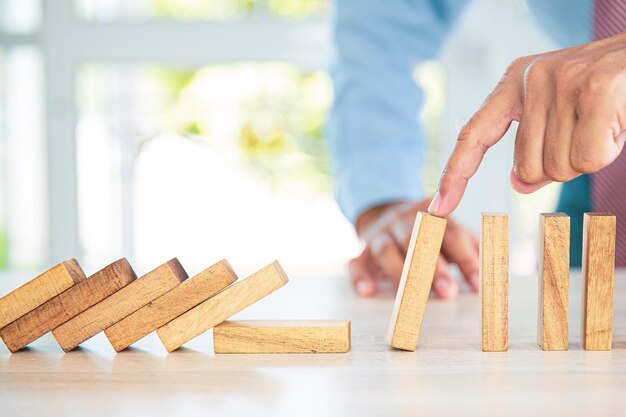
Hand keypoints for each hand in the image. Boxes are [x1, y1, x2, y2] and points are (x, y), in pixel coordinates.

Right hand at [350, 199, 478, 297]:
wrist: (385, 213)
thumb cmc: (429, 233)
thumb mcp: (451, 233)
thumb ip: (469, 250)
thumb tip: (489, 275)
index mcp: (431, 215)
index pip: (451, 234)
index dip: (465, 259)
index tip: (478, 285)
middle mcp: (402, 222)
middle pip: (416, 240)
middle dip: (432, 267)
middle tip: (448, 292)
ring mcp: (379, 236)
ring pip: (385, 251)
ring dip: (401, 274)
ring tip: (412, 299)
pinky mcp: (361, 251)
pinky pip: (356, 262)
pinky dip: (360, 276)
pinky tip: (368, 291)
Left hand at [428, 32, 625, 216]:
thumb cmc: (606, 90)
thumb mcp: (560, 115)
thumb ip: (535, 149)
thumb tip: (517, 183)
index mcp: (513, 84)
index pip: (472, 136)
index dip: (454, 175)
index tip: (437, 209)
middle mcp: (530, 80)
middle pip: (525, 169)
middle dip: (560, 167)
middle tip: (587, 133)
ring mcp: (561, 82)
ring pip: (558, 169)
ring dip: (587, 158)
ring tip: (605, 123)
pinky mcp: (595, 90)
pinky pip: (590, 159)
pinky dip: (608, 152)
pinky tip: (618, 122)